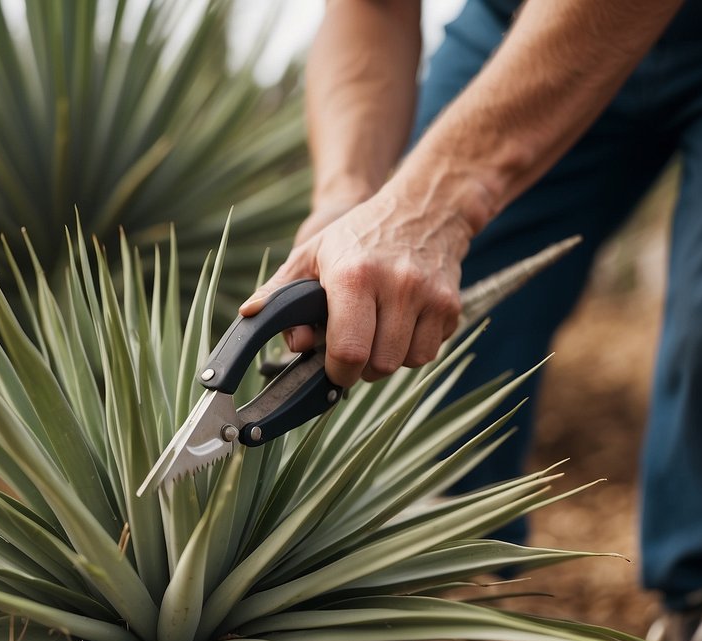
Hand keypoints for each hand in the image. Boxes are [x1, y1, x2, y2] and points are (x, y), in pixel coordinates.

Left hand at [240, 186, 468, 387]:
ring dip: (389, 359)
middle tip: (354, 348)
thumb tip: (250, 318)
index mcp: (354, 275)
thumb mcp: (313, 252)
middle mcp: (396, 286)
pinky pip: (430, 352)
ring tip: (378, 332)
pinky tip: (403, 323)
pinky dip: (414, 348)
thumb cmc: (360, 235)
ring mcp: (429, 296)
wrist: (427, 207)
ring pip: (407, 363)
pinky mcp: (451, 305)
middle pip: (379, 366)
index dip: (338, 372)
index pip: (349, 352)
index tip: (333, 368)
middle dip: (362, 368)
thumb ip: (279, 290)